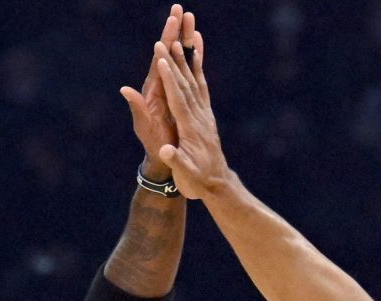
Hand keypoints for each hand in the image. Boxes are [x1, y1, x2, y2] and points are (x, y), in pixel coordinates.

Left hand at [119, 5, 197, 172]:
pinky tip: (197, 43)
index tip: (172, 20)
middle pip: (168, 52)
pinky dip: (193, 56)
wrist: (161, 158)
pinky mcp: (178, 95)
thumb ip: (136, 108)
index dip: (166, 40)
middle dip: (174, 31)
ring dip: (184, 37)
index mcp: (154, 91)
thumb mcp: (144, 127)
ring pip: (178, 58)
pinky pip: (186, 71)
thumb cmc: (153, 145)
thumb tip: (124, 90)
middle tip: (180, 8)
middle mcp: (161, 86)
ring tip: (190, 17)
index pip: (160, 59)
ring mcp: (170, 89)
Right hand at [151, 21, 229, 198]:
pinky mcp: (206, 115)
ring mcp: (204, 114)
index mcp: (190, 128)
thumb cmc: (197, 181)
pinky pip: (202, 87)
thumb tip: (166, 151)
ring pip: (194, 80)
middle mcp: (199, 117)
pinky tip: (196, 55)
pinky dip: (198, 69)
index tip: (162, 57)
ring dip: (186, 59)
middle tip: (168, 36)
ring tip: (181, 37)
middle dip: (176, 59)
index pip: (178, 98)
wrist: (218, 184)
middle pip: (186, 83)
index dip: (170, 77)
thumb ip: (176, 160)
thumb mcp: (185, 174)